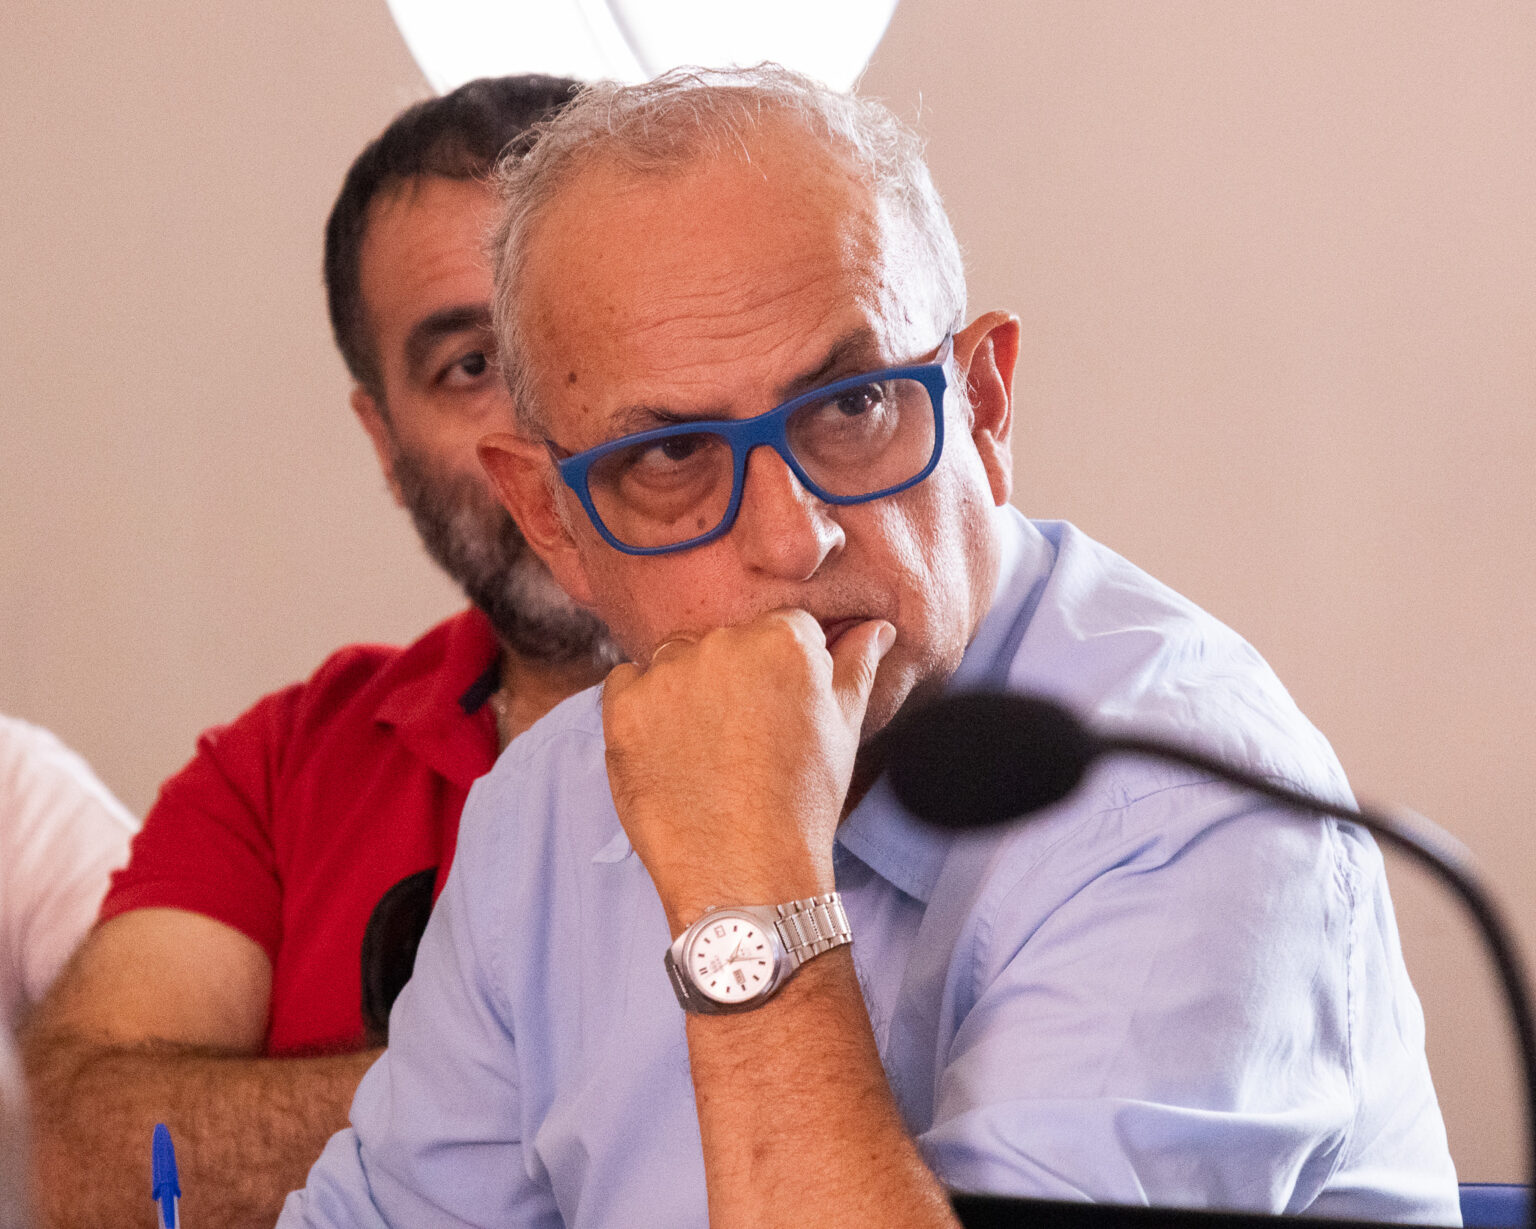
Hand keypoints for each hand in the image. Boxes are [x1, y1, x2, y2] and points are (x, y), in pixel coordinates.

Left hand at [601, 609, 894, 932]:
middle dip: (731, 678)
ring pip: (674, 660)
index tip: (776, 712)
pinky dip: (641, 711)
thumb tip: (876, 628)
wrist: (744, 870)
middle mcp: (724, 643)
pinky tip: (667, 754)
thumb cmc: (802, 803)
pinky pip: (626, 685)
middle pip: (725, 641)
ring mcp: (669, 673)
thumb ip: (856, 666)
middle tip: (741, 739)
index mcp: (784, 640)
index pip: (781, 628)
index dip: (779, 673)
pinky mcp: (624, 706)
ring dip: (684, 690)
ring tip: (704, 750)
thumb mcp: (844, 730)